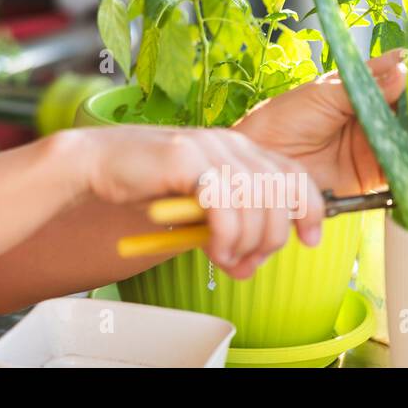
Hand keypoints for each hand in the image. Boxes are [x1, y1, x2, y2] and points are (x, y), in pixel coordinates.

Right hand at [70, 125, 324, 278]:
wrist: (96, 163)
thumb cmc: (143, 183)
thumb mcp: (196, 207)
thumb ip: (228, 226)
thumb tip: (251, 262)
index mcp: (239, 147)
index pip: (293, 173)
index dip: (311, 209)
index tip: (309, 240)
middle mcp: (230, 142)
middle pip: (280, 194)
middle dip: (271, 239)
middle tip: (248, 264)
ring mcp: (210, 147)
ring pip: (256, 204)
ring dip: (246, 243)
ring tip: (225, 260)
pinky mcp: (187, 158)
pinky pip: (225, 206)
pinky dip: (226, 236)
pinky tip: (212, 248)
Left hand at [235, 40, 407, 196]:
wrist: (261, 164)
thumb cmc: (282, 121)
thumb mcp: (323, 95)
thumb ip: (365, 87)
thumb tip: (404, 70)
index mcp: (355, 86)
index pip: (397, 69)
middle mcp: (369, 112)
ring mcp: (373, 141)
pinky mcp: (374, 172)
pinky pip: (405, 163)